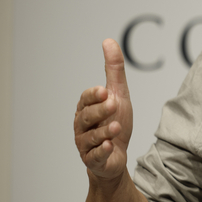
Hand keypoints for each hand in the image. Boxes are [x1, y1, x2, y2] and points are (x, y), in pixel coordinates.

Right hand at [74, 39, 133, 180]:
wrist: (117, 155)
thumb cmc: (116, 121)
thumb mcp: (119, 94)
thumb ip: (113, 70)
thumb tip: (109, 41)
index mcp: (86, 109)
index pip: (86, 99)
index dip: (93, 95)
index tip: (105, 90)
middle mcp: (82, 126)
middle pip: (86, 117)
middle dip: (99, 111)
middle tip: (114, 104)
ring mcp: (86, 144)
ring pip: (90, 137)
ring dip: (104, 131)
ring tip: (117, 127)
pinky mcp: (93, 160)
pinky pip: (95, 157)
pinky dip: (102, 151)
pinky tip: (110, 146)